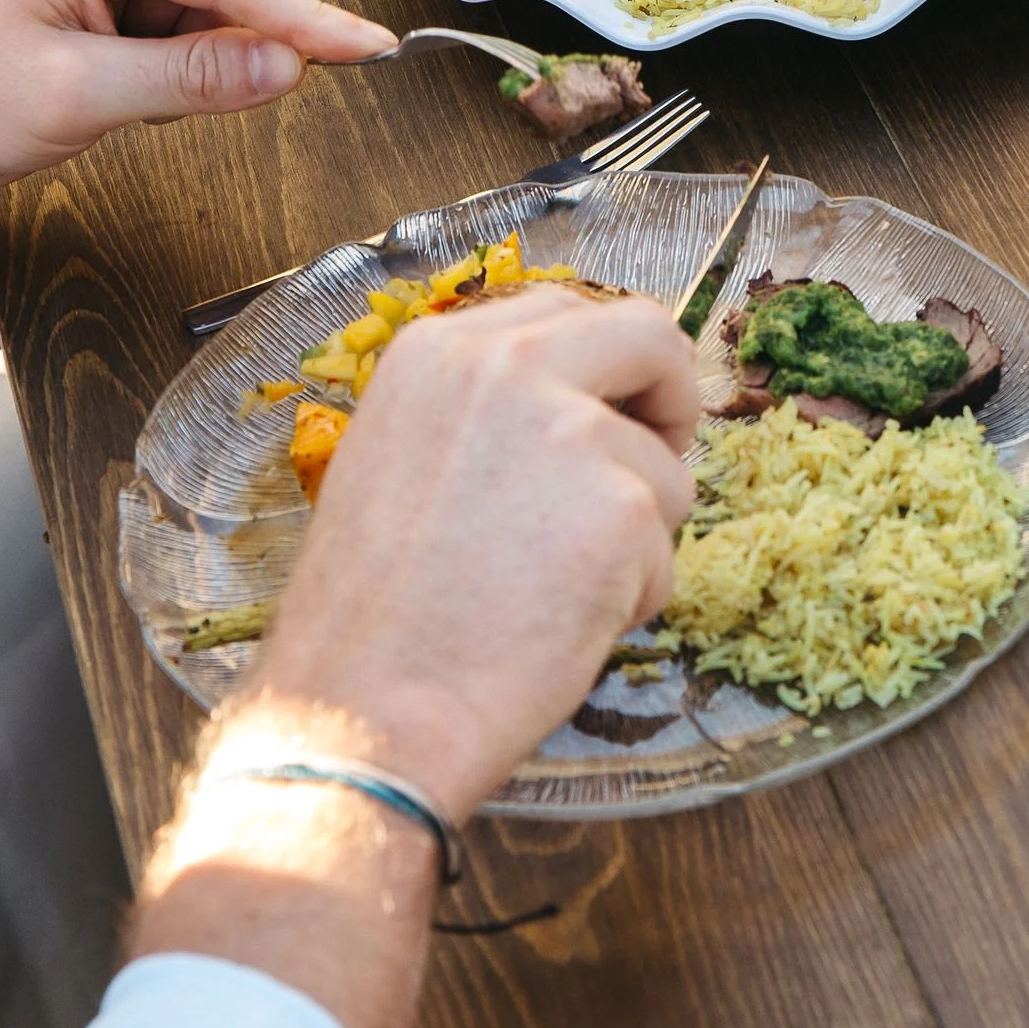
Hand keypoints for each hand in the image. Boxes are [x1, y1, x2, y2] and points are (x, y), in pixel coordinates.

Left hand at [0, 0, 394, 192]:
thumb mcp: (74, 97)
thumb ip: (188, 80)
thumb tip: (287, 68)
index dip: (308, 18)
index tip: (369, 47)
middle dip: (263, 37)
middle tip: (213, 99)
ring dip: (227, 53)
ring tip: (145, 90)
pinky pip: (220, 14)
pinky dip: (207, 57)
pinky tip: (147, 80)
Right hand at [243, 283, 699, 822]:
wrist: (358, 718)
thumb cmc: (372, 619)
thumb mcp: (398, 463)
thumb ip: (485, 416)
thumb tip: (580, 408)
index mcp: (440, 351)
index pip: (568, 309)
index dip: (607, 366)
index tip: (613, 411)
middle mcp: (508, 366)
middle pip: (649, 339)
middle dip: (670, 402)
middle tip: (655, 469)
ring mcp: (572, 433)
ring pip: (665, 472)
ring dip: (634, 540)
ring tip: (549, 595)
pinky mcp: (622, 510)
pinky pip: (666, 554)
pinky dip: (632, 601)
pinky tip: (558, 631)